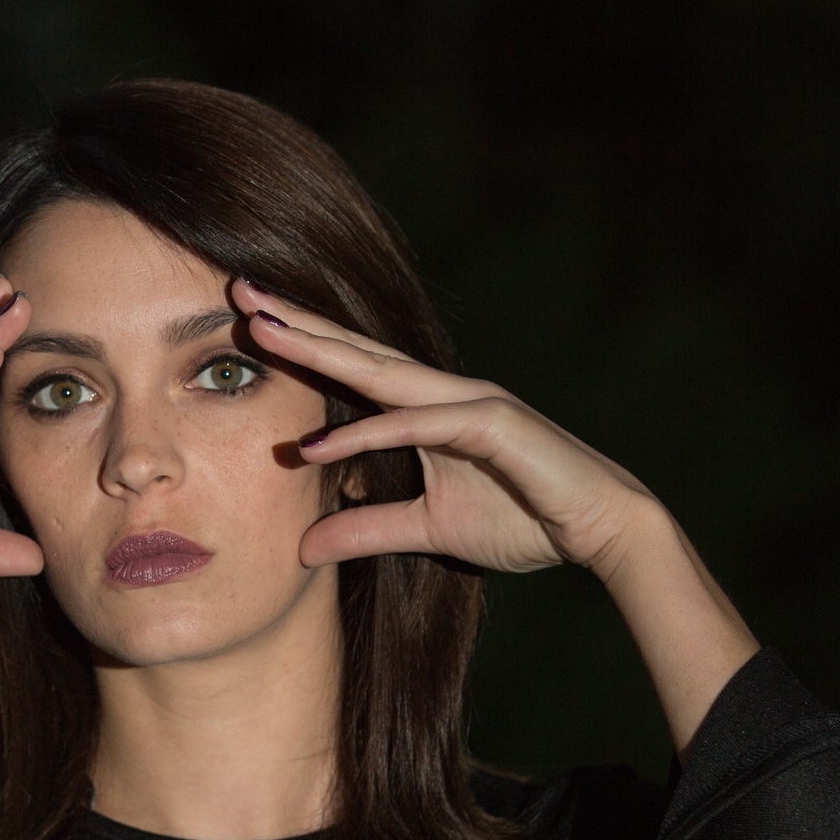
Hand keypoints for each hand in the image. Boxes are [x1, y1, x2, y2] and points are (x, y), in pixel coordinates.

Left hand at [230, 280, 656, 578]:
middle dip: (297, 321)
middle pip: (355, 351)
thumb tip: (302, 548)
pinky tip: (319, 445)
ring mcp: (469, 402)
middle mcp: (441, 393)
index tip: (246, 324)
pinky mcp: (494, 426)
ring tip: (265, 334)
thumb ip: (368, 529)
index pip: (351, 368)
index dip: (301, 344)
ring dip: (321, 352)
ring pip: (381, 372)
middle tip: (239, 291)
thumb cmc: (523, 518)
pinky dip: (369, 434)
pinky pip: (419, 427)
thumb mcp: (427, 531)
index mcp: (425, 408)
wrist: (600, 531)